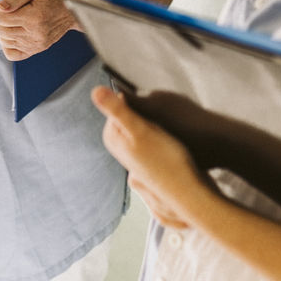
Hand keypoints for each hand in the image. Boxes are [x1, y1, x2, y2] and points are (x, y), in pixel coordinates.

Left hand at [0, 0, 77, 59]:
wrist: (74, 8)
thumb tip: (1, 8)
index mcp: (33, 17)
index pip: (0, 19)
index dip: (2, 10)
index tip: (12, 6)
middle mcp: (35, 33)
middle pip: (1, 31)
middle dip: (3, 20)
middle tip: (14, 12)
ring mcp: (36, 44)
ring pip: (5, 42)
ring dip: (6, 31)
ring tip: (17, 22)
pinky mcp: (37, 49)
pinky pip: (12, 54)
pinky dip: (9, 45)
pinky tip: (15, 34)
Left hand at [91, 86, 211, 228]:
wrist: (186, 189)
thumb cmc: (165, 159)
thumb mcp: (140, 128)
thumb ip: (117, 110)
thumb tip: (94, 90)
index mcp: (111, 136)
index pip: (121, 104)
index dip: (139, 105)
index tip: (151, 117)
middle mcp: (118, 146)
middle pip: (132, 115)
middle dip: (147, 116)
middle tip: (161, 129)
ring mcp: (132, 153)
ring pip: (144, 126)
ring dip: (156, 126)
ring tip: (167, 139)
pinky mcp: (147, 158)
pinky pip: (153, 136)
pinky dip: (162, 136)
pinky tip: (171, 145)